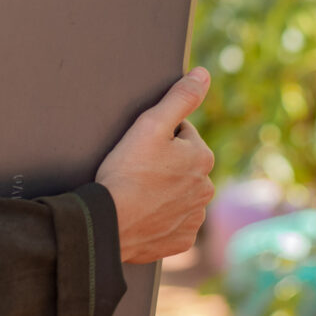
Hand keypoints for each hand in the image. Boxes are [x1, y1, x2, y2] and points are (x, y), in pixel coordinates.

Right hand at [95, 67, 215, 263]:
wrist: (109, 222)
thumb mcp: (151, 124)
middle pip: (182, 166)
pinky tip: (141, 213)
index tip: (139, 149)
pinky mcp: (180, 240)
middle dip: (164, 165)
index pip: (181, 135)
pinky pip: (172, 222)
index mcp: (202, 158)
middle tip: (135, 170)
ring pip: (178, 194)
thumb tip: (203, 74)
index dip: (157, 138)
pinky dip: (159, 217)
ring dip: (162, 191)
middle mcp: (206, 189)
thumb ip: (180, 98)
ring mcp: (194, 217)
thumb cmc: (126, 172)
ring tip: (137, 192)